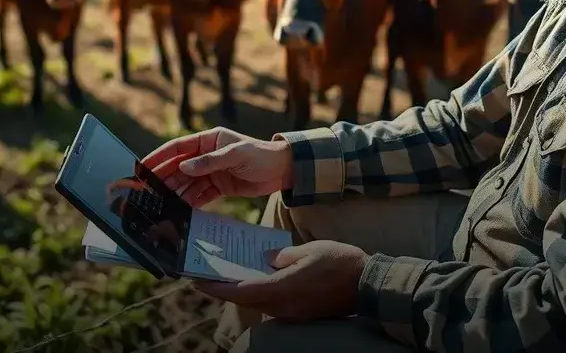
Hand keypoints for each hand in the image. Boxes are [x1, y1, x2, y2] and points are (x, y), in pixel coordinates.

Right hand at [141, 127, 292, 207]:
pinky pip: (199, 195)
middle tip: (147, 192)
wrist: (283, 171)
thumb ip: (210, 162)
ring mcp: (212, 172)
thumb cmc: (261, 155)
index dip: (159, 157)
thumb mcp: (236, 155)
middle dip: (164, 179)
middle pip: (179, 168)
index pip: (178, 147)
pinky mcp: (219, 187)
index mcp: (208, 140)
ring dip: (175, 193)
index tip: (143, 167)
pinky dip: (190, 202)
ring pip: (187, 183)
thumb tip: (183, 168)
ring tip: (160, 205)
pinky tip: (180, 211)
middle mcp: (206, 155)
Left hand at [192, 240, 369, 320]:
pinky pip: (273, 306)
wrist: (369, 285)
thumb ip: (283, 256)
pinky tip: (259, 281)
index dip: (216, 287)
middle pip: (245, 301)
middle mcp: (283, 306)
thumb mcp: (309, 250)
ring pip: (259, 305)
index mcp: (281, 289)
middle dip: (224, 290)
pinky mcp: (302, 314)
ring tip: (230, 278)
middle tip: (207, 277)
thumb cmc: (340, 262)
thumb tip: (267, 261)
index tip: (196, 281)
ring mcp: (293, 313)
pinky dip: (261, 294)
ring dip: (242, 293)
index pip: (239, 292)